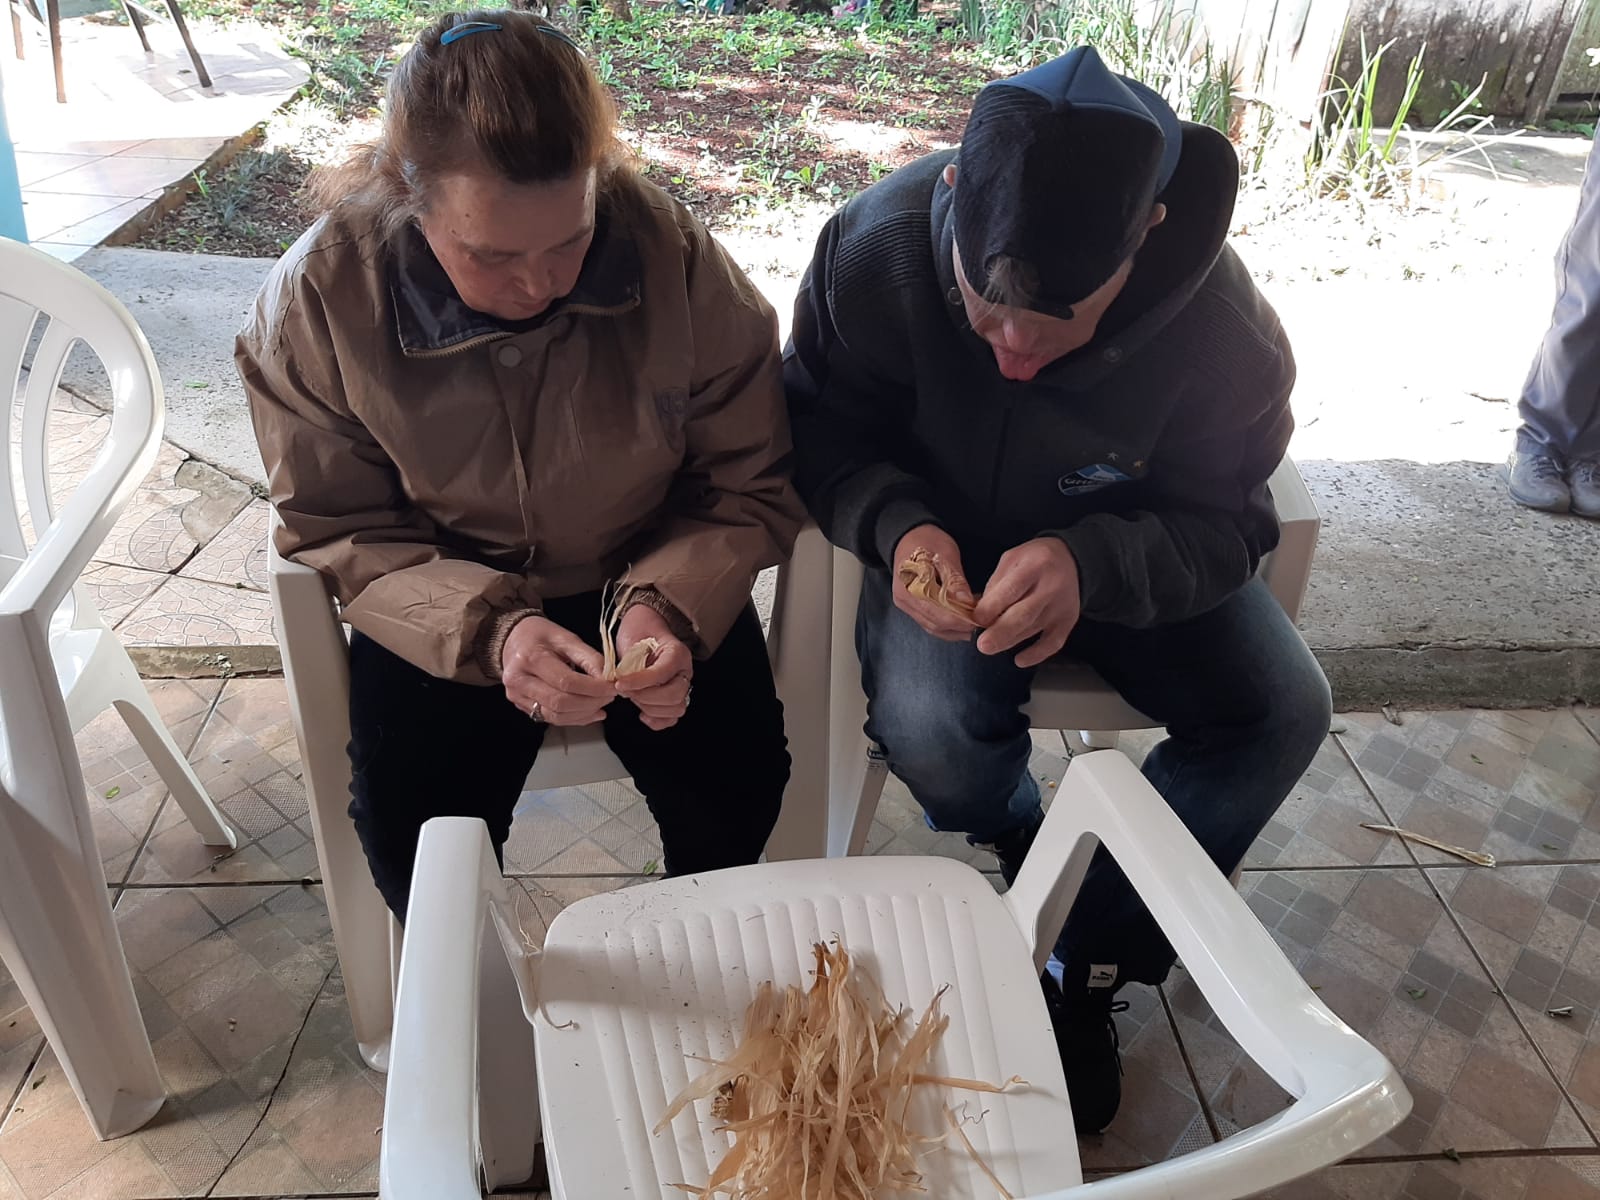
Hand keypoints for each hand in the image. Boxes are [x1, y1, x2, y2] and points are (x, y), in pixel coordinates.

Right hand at [501, 615, 615, 725]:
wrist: (512, 639)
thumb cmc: (540, 635)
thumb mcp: (566, 637)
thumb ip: (588, 658)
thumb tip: (608, 678)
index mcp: (530, 658)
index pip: (566, 681)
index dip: (593, 688)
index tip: (612, 687)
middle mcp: (519, 680)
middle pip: (560, 702)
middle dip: (591, 703)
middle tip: (610, 696)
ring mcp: (517, 696)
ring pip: (555, 716)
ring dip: (584, 714)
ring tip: (602, 704)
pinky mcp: (521, 706)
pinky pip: (551, 719)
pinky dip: (574, 718)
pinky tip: (590, 713)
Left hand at [613, 604, 693, 731]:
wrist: (644, 629)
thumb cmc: (638, 631)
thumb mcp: (632, 639)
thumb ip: (630, 662)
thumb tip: (621, 681)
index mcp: (677, 653)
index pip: (663, 673)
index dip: (640, 682)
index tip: (619, 684)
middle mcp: (684, 671)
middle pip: (675, 695)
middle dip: (645, 697)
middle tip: (625, 691)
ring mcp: (682, 686)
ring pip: (676, 709)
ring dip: (650, 708)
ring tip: (633, 697)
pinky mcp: (674, 698)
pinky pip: (672, 718)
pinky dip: (657, 720)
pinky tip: (642, 713)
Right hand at [892, 524, 978, 641]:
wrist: (908, 536)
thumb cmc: (927, 541)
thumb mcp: (946, 554)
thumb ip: (955, 580)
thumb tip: (967, 602)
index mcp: (910, 586)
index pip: (937, 613)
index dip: (960, 620)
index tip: (979, 619)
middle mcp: (905, 600)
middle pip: (935, 624)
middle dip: (960, 627)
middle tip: (981, 623)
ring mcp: (906, 605)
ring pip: (933, 627)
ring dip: (955, 629)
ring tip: (974, 623)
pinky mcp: (911, 607)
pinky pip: (929, 623)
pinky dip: (947, 625)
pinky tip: (962, 620)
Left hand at [972, 537, 1081, 667]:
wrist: (1070, 560)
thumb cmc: (1033, 560)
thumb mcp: (1011, 560)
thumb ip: (995, 585)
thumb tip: (978, 615)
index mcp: (1034, 567)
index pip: (1011, 590)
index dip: (991, 608)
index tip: (975, 619)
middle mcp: (1051, 587)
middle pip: (1024, 614)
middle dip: (1000, 632)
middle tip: (982, 645)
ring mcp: (1061, 606)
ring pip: (1034, 629)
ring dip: (1010, 641)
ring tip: (990, 647)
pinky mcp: (1068, 621)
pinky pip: (1053, 643)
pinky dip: (1036, 654)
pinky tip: (1019, 660)